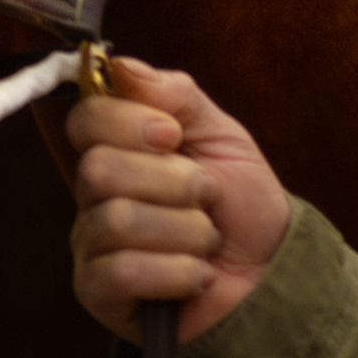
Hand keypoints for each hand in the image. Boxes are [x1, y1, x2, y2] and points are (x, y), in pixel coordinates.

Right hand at [67, 56, 291, 342]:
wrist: (271, 276)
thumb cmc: (243, 208)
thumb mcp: (223, 137)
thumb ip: (176, 95)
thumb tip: (120, 63)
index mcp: (118, 152)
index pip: (85, 119)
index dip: (127, 122)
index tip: (173, 136)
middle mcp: (94, 196)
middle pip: (98, 170)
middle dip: (173, 182)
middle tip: (207, 196)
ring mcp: (92, 245)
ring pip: (116, 220)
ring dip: (185, 230)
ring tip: (208, 240)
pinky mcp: (99, 294)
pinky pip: (121, 272)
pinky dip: (177, 271)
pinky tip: (197, 275)